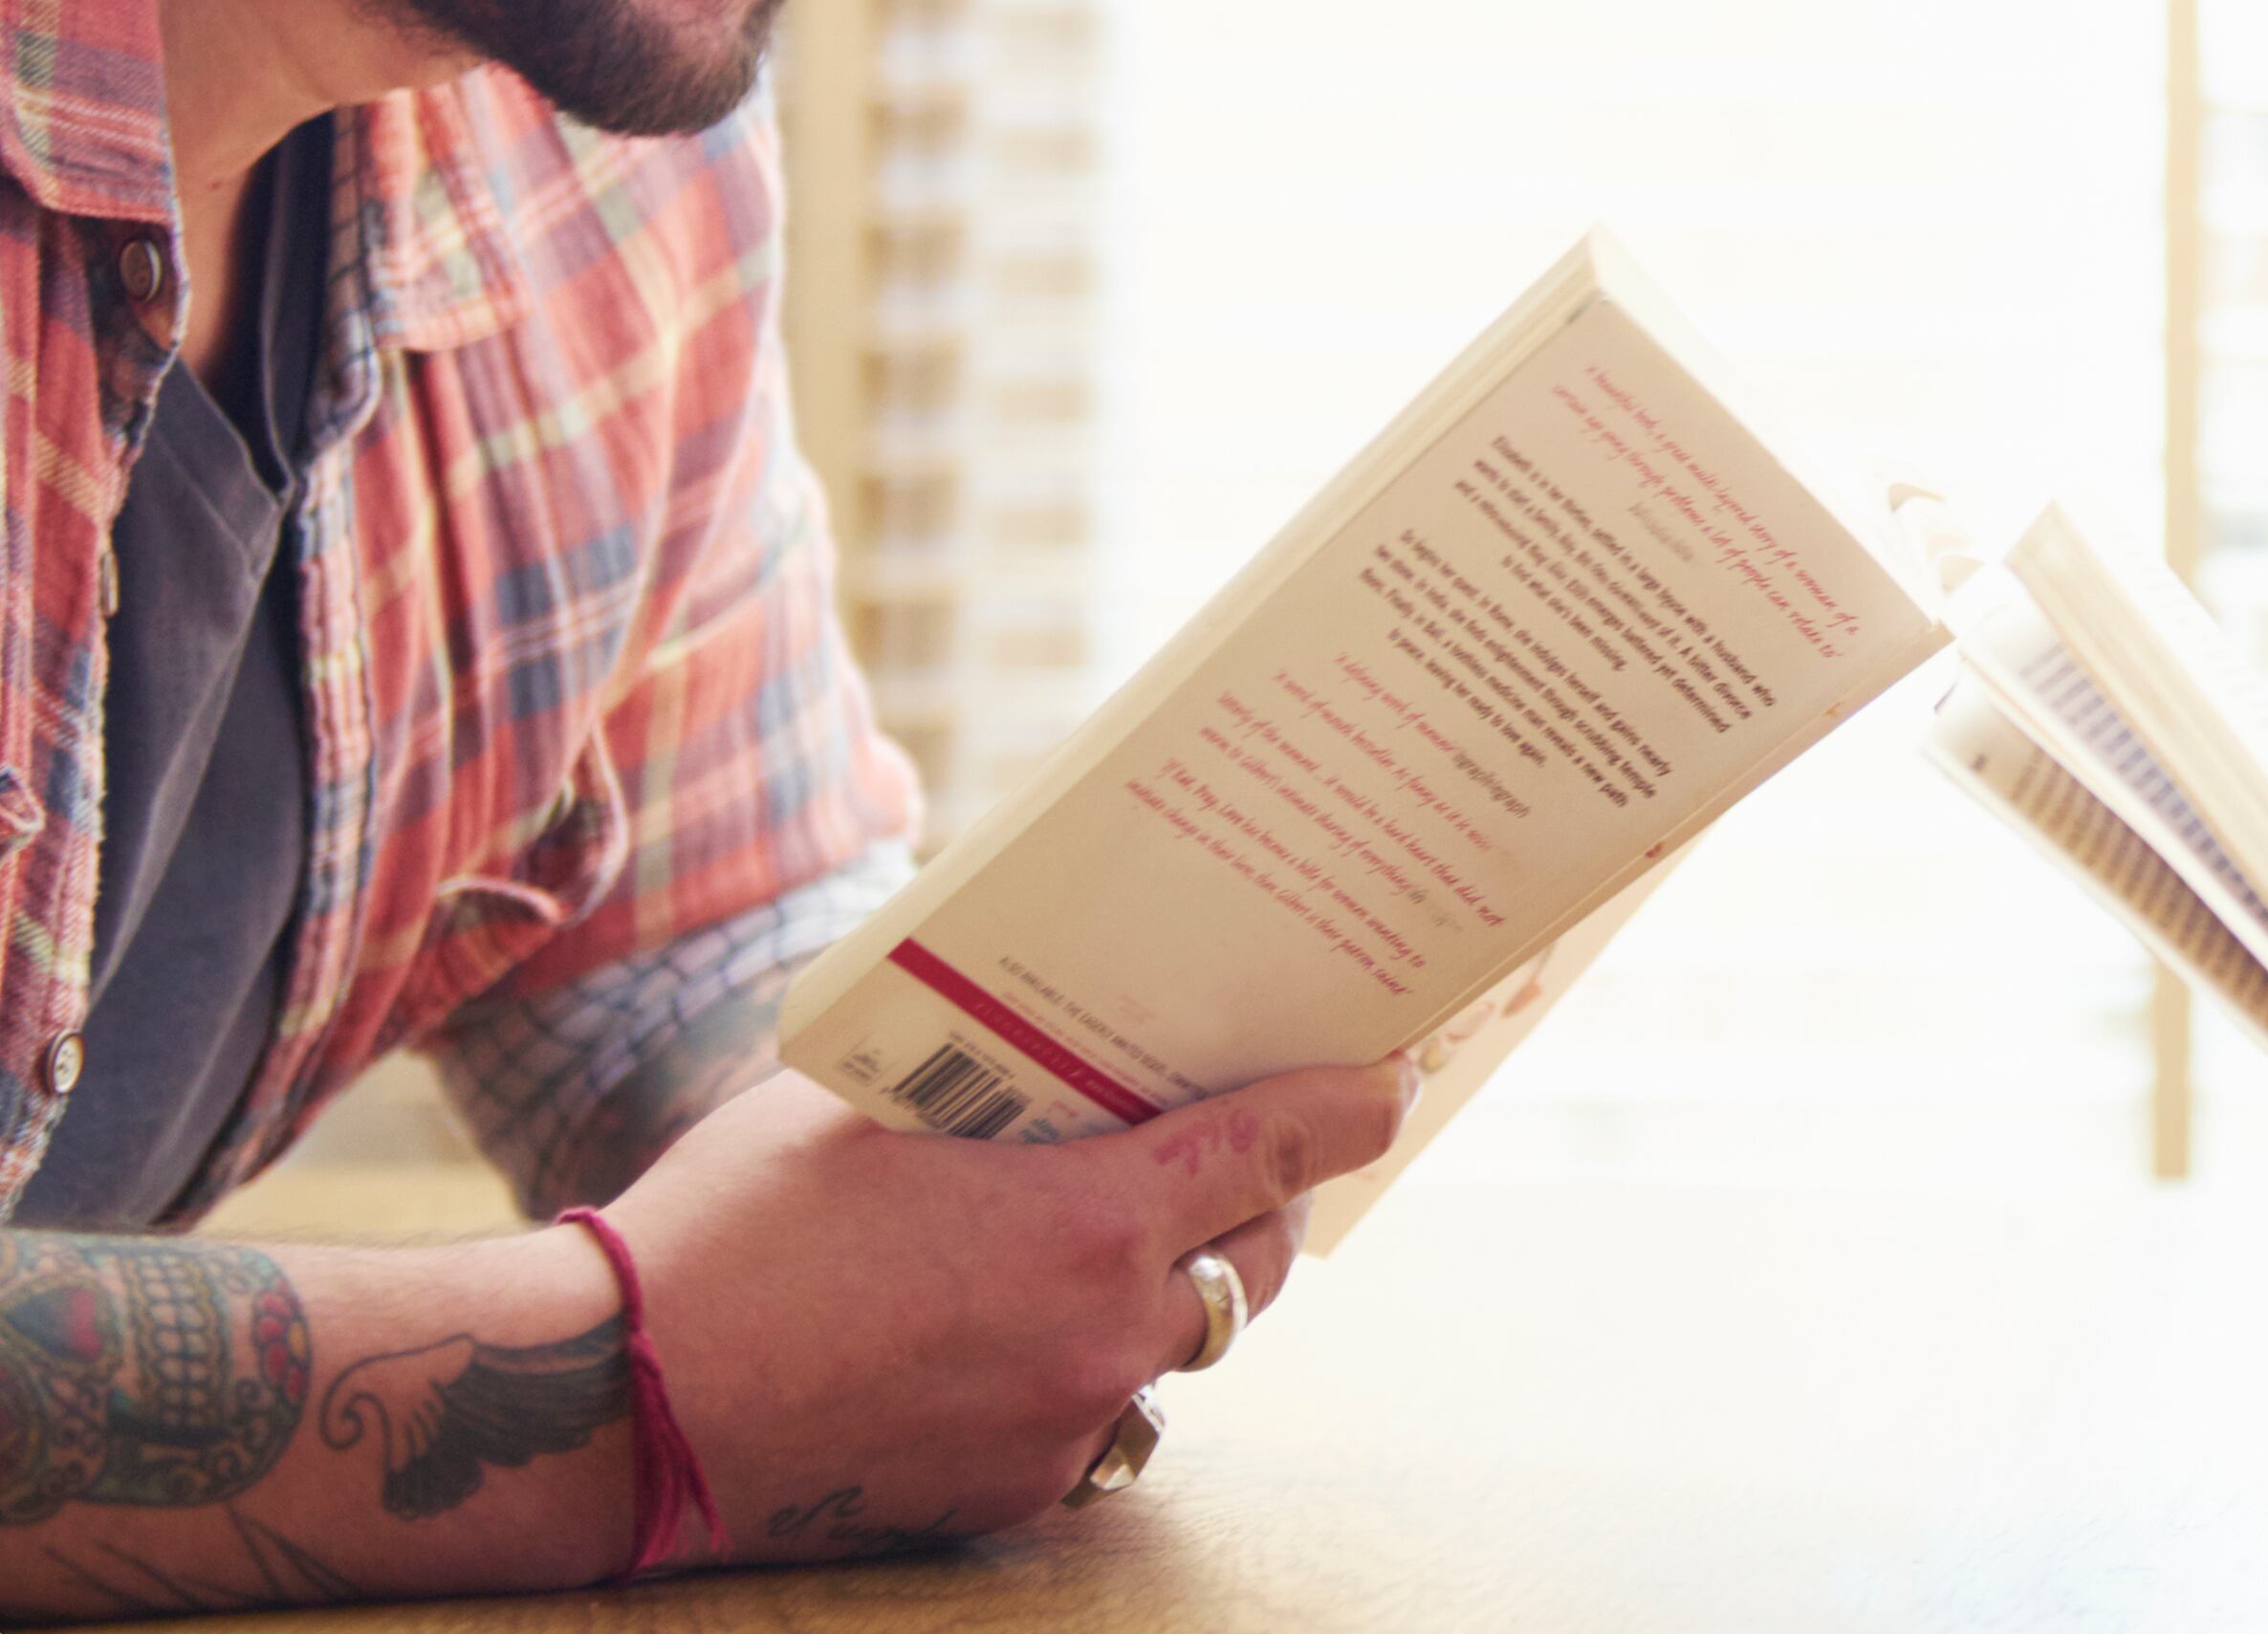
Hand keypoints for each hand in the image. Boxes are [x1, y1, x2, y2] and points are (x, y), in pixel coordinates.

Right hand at [597, 1057, 1409, 1562]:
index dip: (1348, 1107)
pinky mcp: (1006, 1498)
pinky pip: (1098, 1424)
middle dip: (1262, 1203)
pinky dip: (1086, 1372)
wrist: (617, 1407)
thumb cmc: (732, 1228)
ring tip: (1122, 1244)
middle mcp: (1101, 1337)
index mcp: (1086, 1222)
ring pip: (1180, 1351)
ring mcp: (1059, 1430)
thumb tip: (1049, 1028)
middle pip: (1253, 1262)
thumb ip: (989, 1080)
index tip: (1391, 1081)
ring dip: (1172, 1295)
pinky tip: (1023, 1331)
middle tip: (1245, 1152)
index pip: (1275, 1149)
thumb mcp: (872, 1103)